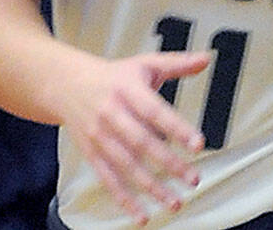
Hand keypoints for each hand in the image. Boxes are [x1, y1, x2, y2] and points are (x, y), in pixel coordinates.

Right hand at [59, 51, 209, 224]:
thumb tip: (205, 59)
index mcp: (127, 90)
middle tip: (192, 178)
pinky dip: (124, 200)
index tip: (197, 143)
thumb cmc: (112, 77)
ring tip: (174, 201)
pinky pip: (108, 180)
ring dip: (151, 187)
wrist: (67, 85)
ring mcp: (100, 136)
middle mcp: (112, 113)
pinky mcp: (91, 154)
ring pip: (126, 165)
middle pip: (141, 142)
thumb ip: (177, 63)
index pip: (155, 110)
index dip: (176, 128)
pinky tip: (141, 213)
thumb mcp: (144, 64)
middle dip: (169, 164)